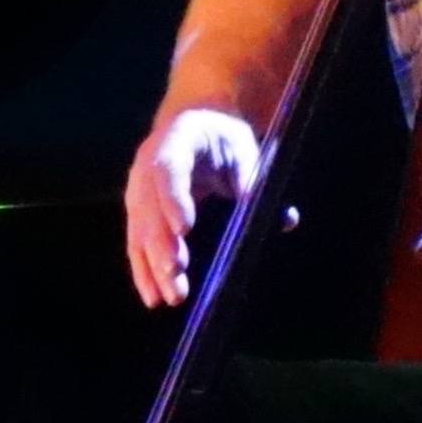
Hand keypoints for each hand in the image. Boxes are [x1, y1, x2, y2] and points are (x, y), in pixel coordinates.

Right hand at [121, 104, 265, 305]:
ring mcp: (138, 189)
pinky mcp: (138, 212)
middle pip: (149, 207)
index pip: (168, 169)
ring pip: (140, 230)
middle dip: (162, 242)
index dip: (173, 199)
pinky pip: (137, 243)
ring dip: (154, 265)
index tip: (184, 229)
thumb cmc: (224, 139)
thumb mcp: (244, 149)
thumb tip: (285, 219)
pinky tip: (154, 296)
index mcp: (176, 139)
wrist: (197, 126)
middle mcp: (148, 164)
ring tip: (173, 295)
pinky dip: (144, 271)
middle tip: (177, 271)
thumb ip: (256, 181)